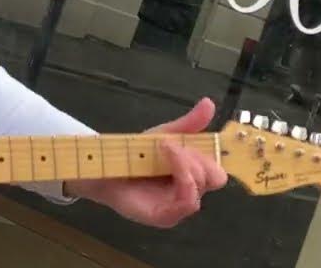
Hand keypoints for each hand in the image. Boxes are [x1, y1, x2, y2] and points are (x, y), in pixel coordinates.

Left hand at [66, 97, 227, 228]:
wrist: (103, 165)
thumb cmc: (134, 154)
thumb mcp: (163, 135)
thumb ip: (188, 123)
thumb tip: (209, 103)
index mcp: (192, 174)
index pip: (217, 170)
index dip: (209, 155)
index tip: (185, 140)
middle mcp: (189, 192)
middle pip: (214, 179)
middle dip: (197, 158)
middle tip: (171, 145)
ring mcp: (177, 207)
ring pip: (198, 190)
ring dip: (185, 165)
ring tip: (164, 148)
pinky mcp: (164, 217)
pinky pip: (186, 205)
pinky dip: (181, 181)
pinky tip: (165, 164)